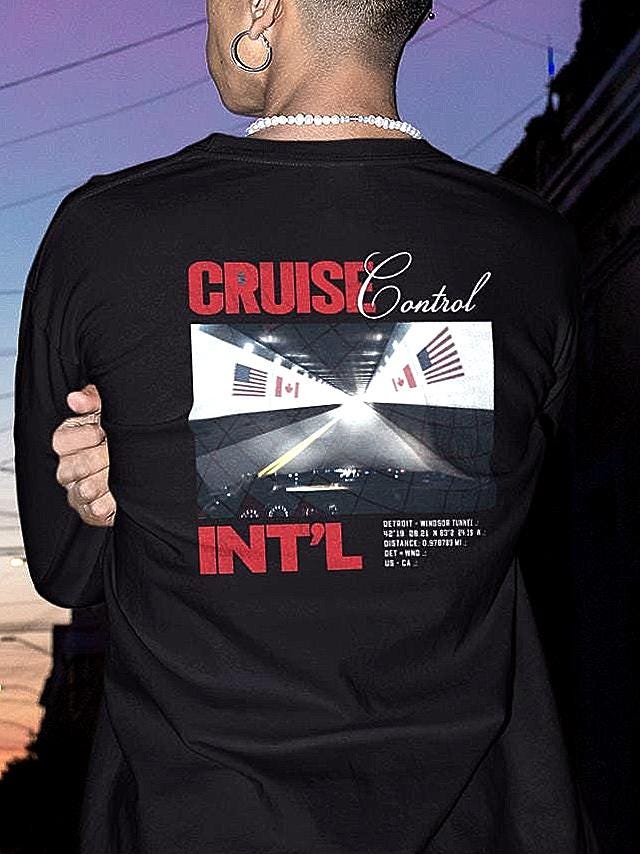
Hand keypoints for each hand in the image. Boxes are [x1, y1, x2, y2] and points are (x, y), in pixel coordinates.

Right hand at [52, 383, 116, 526]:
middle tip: (117, 453)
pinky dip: (110, 502)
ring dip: (106, 480)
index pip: (63, 441)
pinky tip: (122, 492)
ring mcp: (78, 492)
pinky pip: (95, 510)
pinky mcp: (92, 511)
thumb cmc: (125, 434)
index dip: (88, 436)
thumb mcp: (111, 411)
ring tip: (122, 472)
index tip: (105, 432)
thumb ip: (93, 401)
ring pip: (83, 489)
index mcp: (68, 442)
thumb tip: (75, 399)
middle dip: (100, 458)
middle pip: (74, 467)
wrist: (151, 462)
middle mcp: (68, 468)